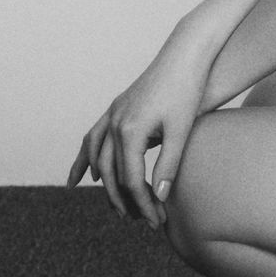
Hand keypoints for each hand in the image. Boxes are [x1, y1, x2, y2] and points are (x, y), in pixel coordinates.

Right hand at [67, 37, 213, 228]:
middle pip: (112, 174)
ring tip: (114, 208)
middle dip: (125, 201)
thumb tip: (159, 198)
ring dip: (105, 186)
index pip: (132, 180)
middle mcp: (115, 123)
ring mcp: (113, 113)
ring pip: (98, 158)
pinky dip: (88, 159)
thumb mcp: (182, 129)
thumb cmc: (187, 90)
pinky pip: (95, 138)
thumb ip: (169, 165)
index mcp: (130, 131)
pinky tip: (88, 177)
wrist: (185, 55)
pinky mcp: (117, 107)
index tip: (156, 221)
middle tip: (140, 221)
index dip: (143, 204)